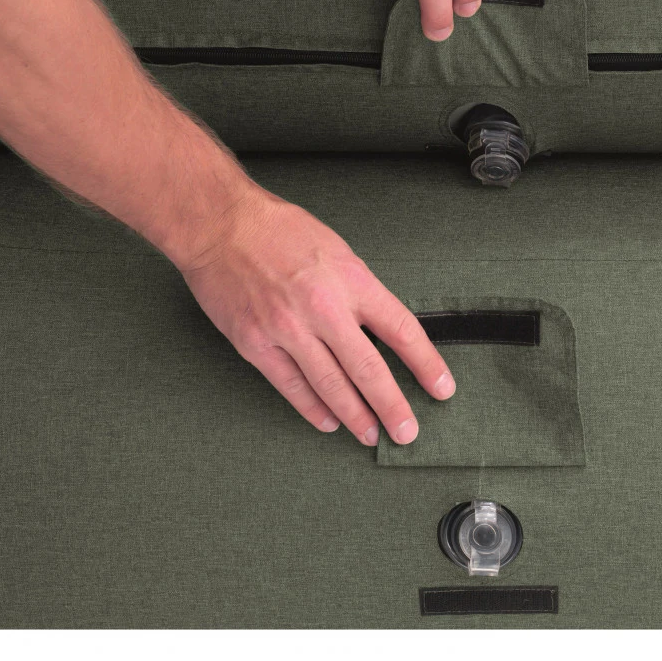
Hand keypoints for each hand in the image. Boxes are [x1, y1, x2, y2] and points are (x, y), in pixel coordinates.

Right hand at [179, 178, 453, 444]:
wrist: (219, 224)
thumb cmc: (279, 231)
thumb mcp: (336, 250)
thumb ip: (359, 290)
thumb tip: (382, 330)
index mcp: (351, 279)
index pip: (402, 329)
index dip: (426, 364)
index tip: (442, 388)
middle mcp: (323, 307)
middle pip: (369, 368)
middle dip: (392, 406)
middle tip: (407, 432)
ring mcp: (287, 328)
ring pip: (330, 385)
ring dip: (355, 416)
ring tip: (371, 435)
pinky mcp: (256, 343)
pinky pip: (291, 385)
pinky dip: (312, 408)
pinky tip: (328, 422)